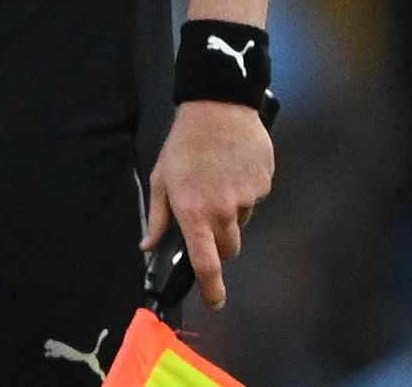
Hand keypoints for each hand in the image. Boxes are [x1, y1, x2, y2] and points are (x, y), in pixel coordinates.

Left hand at [147, 99, 273, 308]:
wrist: (218, 108)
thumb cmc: (183, 145)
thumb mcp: (160, 179)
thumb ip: (157, 218)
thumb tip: (147, 246)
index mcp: (194, 213)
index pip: (206, 263)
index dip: (212, 288)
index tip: (215, 302)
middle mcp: (223, 212)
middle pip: (228, 248)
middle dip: (218, 242)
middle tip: (205, 216)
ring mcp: (248, 199)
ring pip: (241, 223)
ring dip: (230, 214)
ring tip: (216, 181)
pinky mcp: (264, 185)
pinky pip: (255, 200)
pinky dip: (244, 192)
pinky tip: (232, 169)